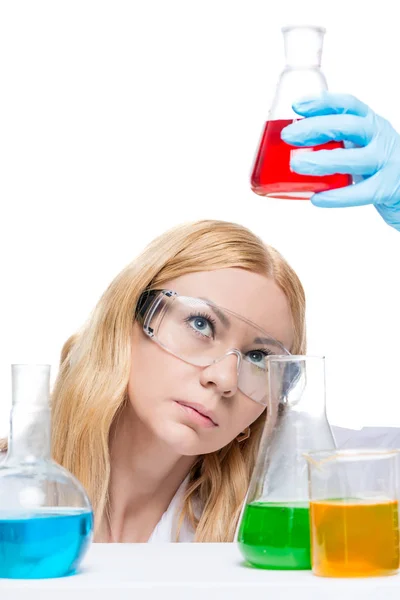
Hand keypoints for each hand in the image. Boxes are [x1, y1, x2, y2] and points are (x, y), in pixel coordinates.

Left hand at [280, 93, 399, 231]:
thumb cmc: (376, 170)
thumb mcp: (359, 147)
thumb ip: (334, 144)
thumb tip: (290, 147)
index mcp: (371, 124)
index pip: (348, 105)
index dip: (322, 102)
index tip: (296, 106)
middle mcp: (381, 138)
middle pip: (350, 126)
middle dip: (316, 128)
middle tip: (288, 136)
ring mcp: (387, 163)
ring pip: (356, 158)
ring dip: (324, 160)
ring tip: (297, 165)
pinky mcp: (388, 188)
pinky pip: (361, 192)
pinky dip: (338, 196)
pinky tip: (317, 199)